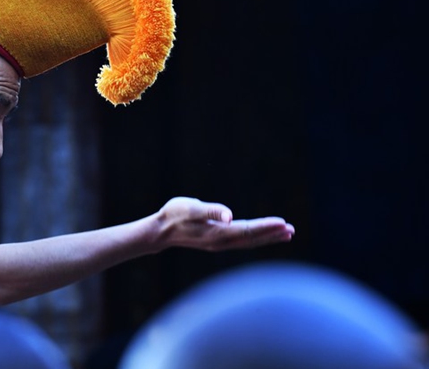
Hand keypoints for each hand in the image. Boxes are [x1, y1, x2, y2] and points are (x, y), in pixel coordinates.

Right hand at [152, 197, 294, 251]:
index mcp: (216, 233)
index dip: (265, 227)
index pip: (247, 230)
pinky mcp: (216, 242)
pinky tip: (262, 235)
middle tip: (292, 231)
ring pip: (249, 242)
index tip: (283, 223)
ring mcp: (219, 244)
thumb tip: (229, 215)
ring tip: (285, 235)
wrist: (159, 231)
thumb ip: (210, 210)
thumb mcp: (189, 208)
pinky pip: (242, 241)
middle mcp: (220, 242)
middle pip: (252, 239)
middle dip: (272, 235)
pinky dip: (256, 238)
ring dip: (267, 238)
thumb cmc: (173, 215)